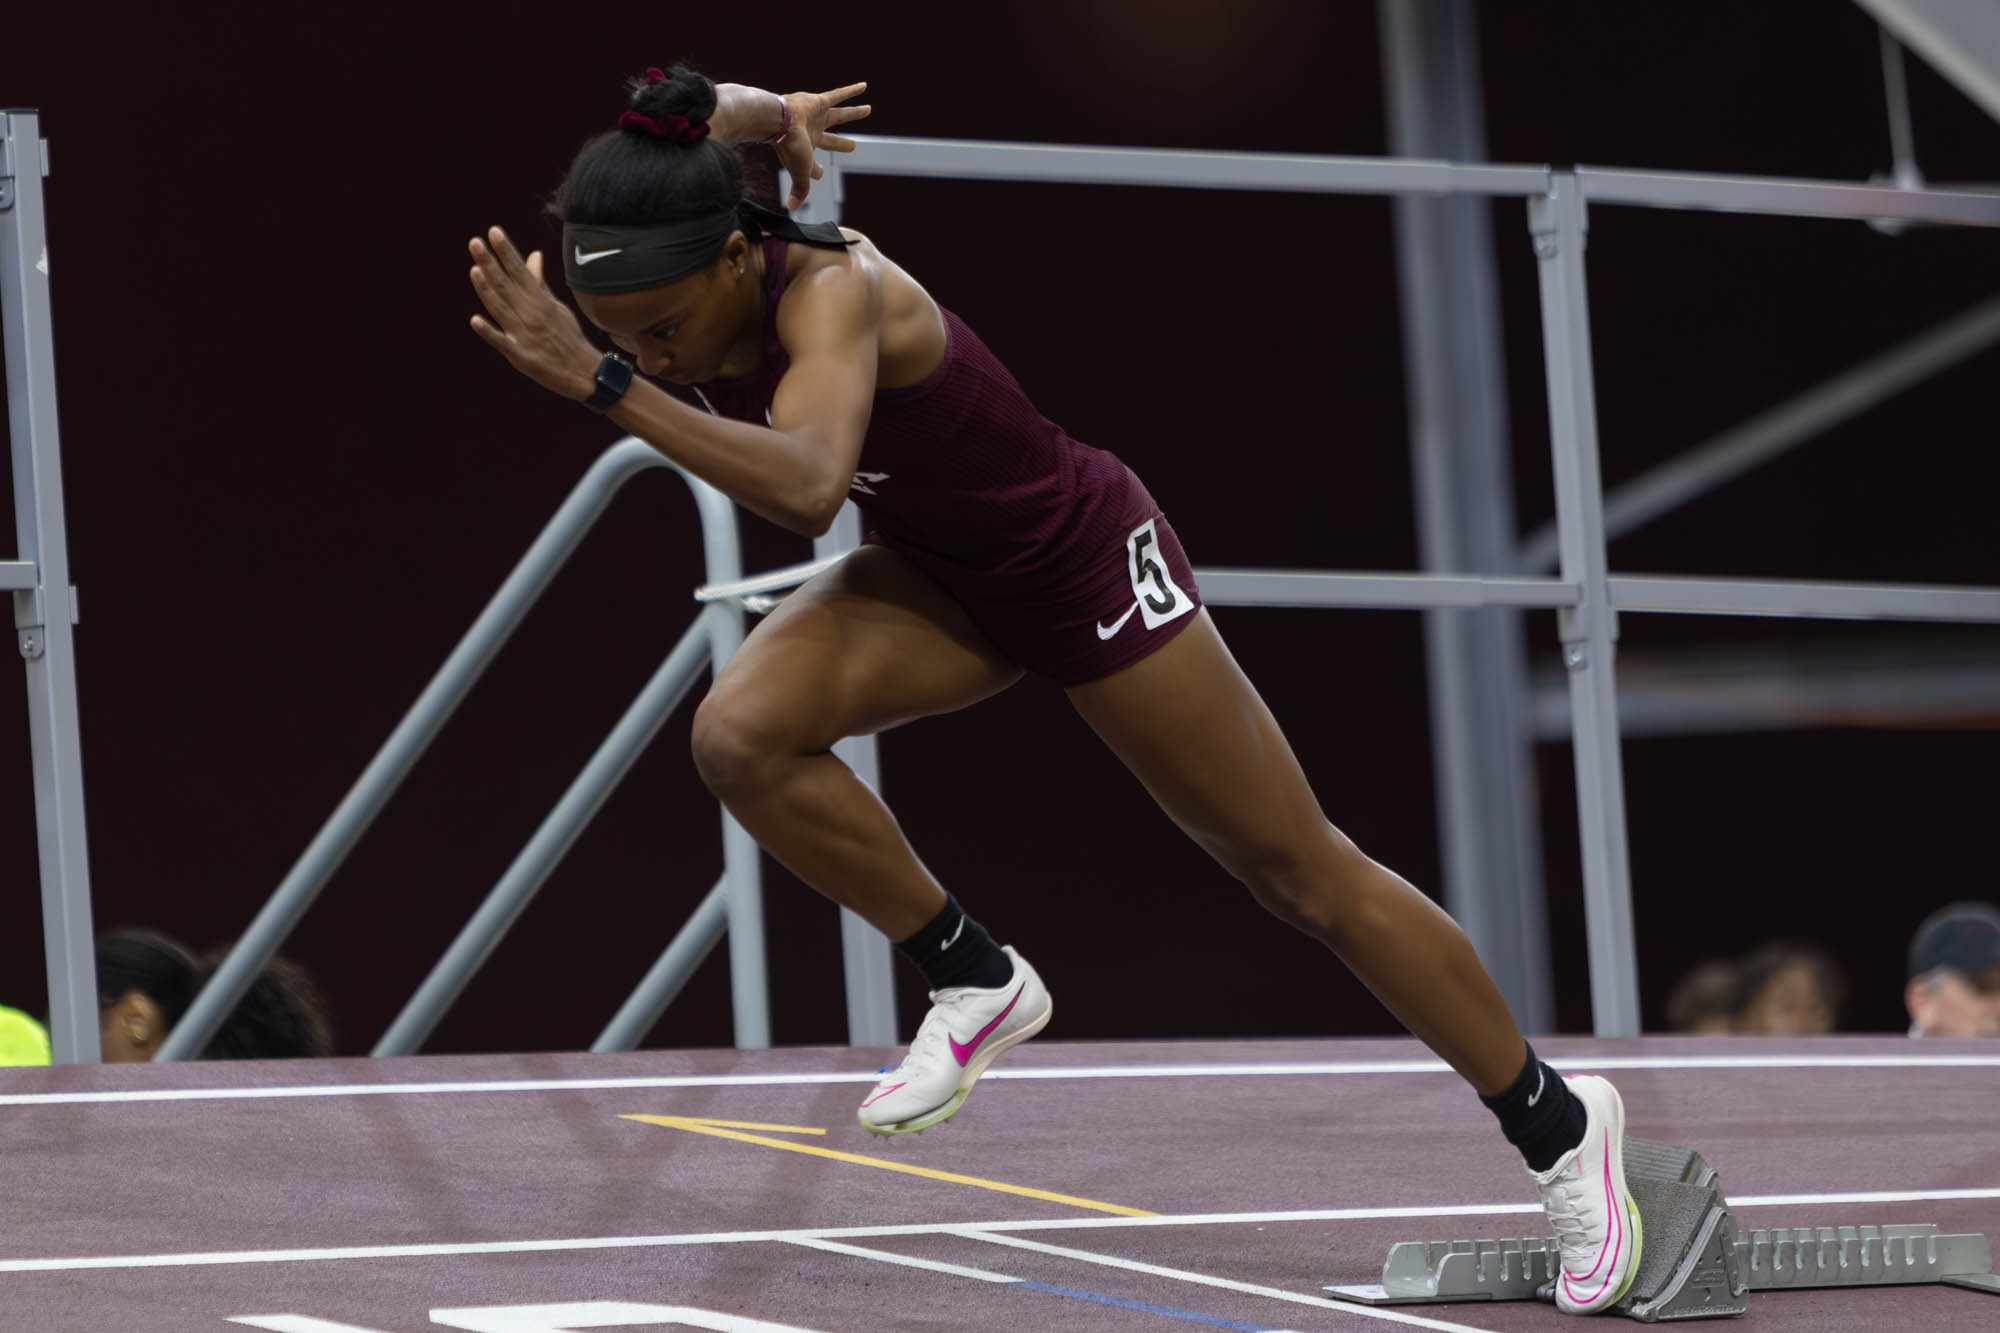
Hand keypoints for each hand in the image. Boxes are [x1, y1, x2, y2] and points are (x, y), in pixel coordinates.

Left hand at [467, 226, 600, 399]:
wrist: (582, 371)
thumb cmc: (567, 336)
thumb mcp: (556, 305)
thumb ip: (539, 281)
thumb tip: (533, 255)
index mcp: (540, 300)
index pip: (520, 269)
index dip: (506, 251)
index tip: (494, 231)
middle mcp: (531, 313)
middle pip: (506, 284)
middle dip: (490, 262)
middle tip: (475, 243)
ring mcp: (524, 334)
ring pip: (500, 308)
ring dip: (486, 290)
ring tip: (474, 269)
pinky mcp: (519, 355)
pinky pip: (500, 341)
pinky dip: (488, 331)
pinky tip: (475, 321)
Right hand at [774, 81, 870, 210]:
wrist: (779, 123)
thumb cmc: (789, 149)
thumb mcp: (799, 173)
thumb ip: (799, 190)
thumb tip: (792, 209)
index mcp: (805, 152)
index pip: (813, 164)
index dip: (817, 171)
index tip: (819, 174)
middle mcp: (811, 134)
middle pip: (831, 139)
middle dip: (841, 144)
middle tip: (853, 146)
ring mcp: (816, 117)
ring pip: (839, 115)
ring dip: (854, 114)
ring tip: (868, 110)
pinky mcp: (819, 102)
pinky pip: (838, 95)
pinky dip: (851, 91)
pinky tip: (865, 86)